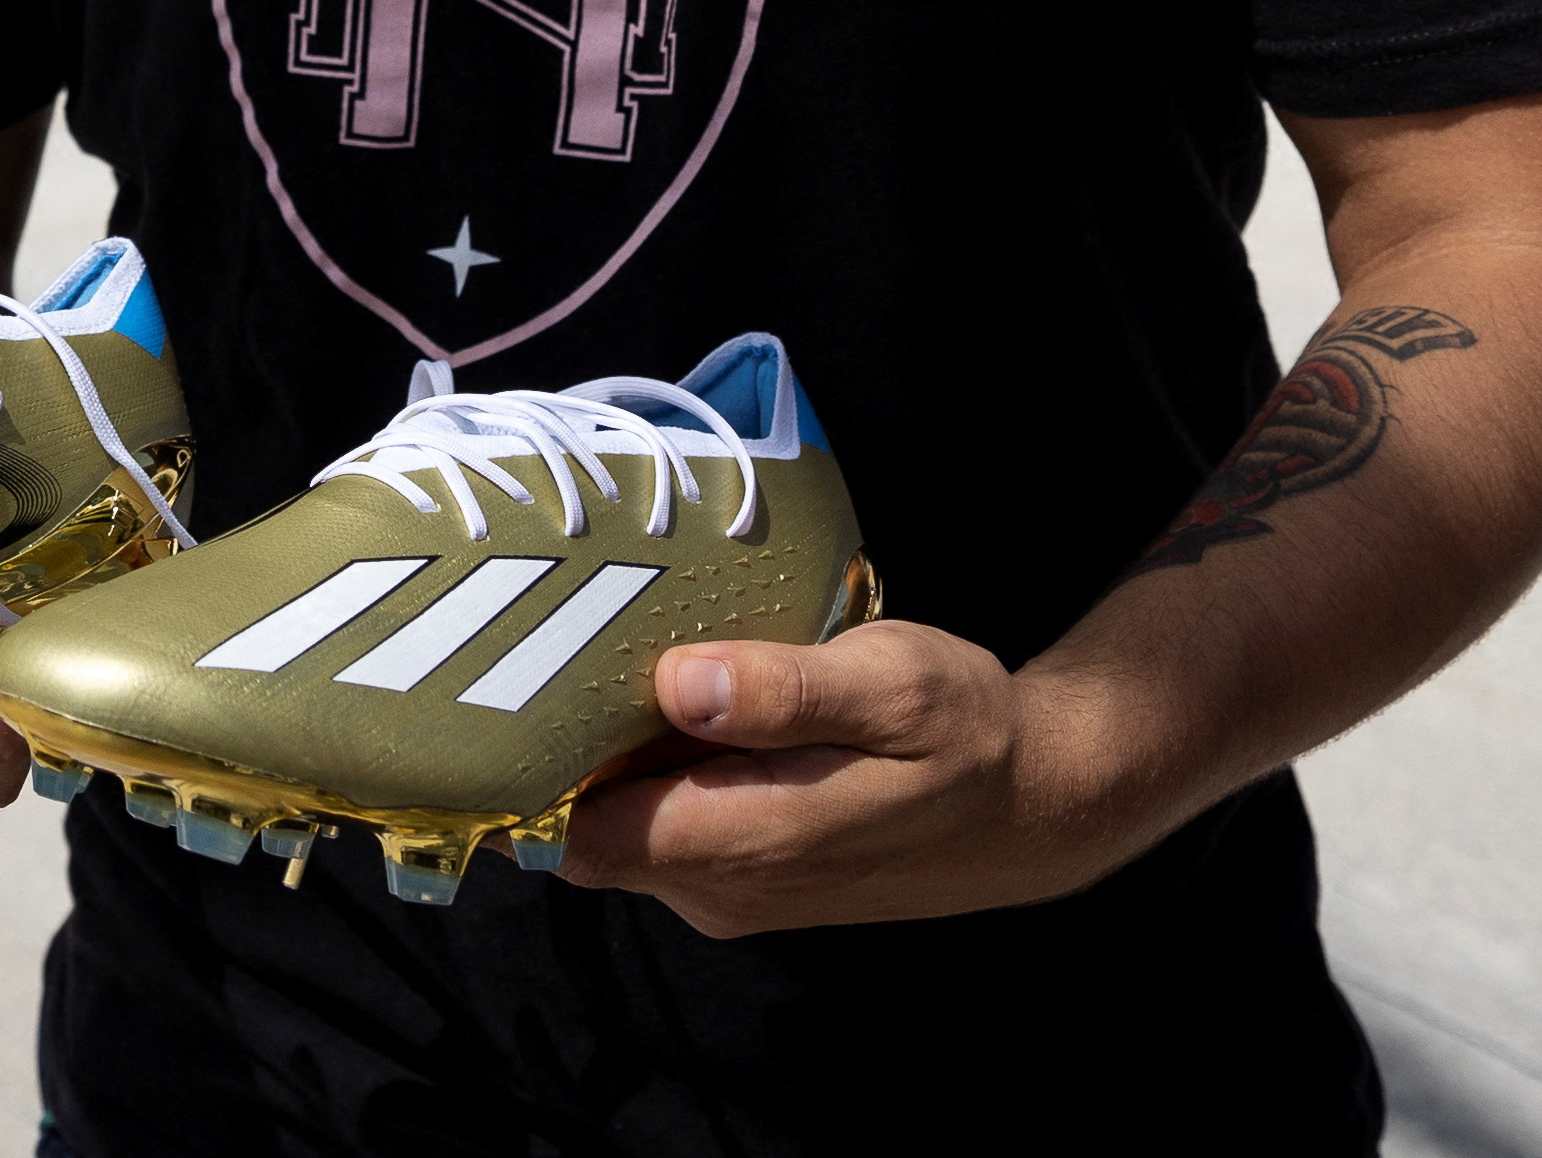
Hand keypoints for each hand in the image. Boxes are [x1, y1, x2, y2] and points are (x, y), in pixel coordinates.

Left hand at [556, 622, 1168, 936]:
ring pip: (617, 836)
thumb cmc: (965, 732)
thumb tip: (678, 684)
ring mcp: (729, 893)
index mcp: (748, 841)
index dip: (533, 768)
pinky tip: (662, 703)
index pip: (578, 834)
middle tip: (544, 647)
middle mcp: (720, 888)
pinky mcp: (744, 881)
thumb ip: (785, 692)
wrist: (1032, 808)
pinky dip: (646, 778)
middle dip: (554, 756)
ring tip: (594, 659)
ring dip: (600, 764)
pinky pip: (659, 834)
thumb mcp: (893, 684)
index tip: (509, 682)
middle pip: (584, 834)